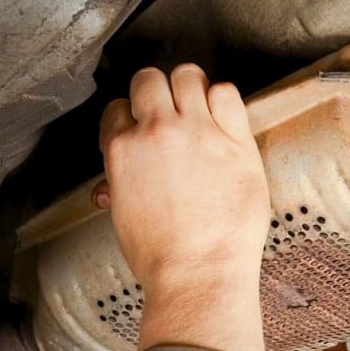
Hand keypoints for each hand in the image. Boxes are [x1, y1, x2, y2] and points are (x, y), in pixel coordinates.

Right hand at [97, 64, 269, 350]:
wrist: (200, 275)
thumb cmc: (162, 257)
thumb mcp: (123, 217)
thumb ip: (119, 186)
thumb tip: (113, 183)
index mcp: (122, 150)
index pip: (117, 108)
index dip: (131, 117)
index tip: (142, 129)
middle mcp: (156, 132)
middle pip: (149, 79)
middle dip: (156, 92)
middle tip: (170, 112)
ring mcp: (198, 132)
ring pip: (188, 75)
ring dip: (190, 88)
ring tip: (198, 109)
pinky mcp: (236, 140)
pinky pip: (227, 92)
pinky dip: (223, 98)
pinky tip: (223, 118)